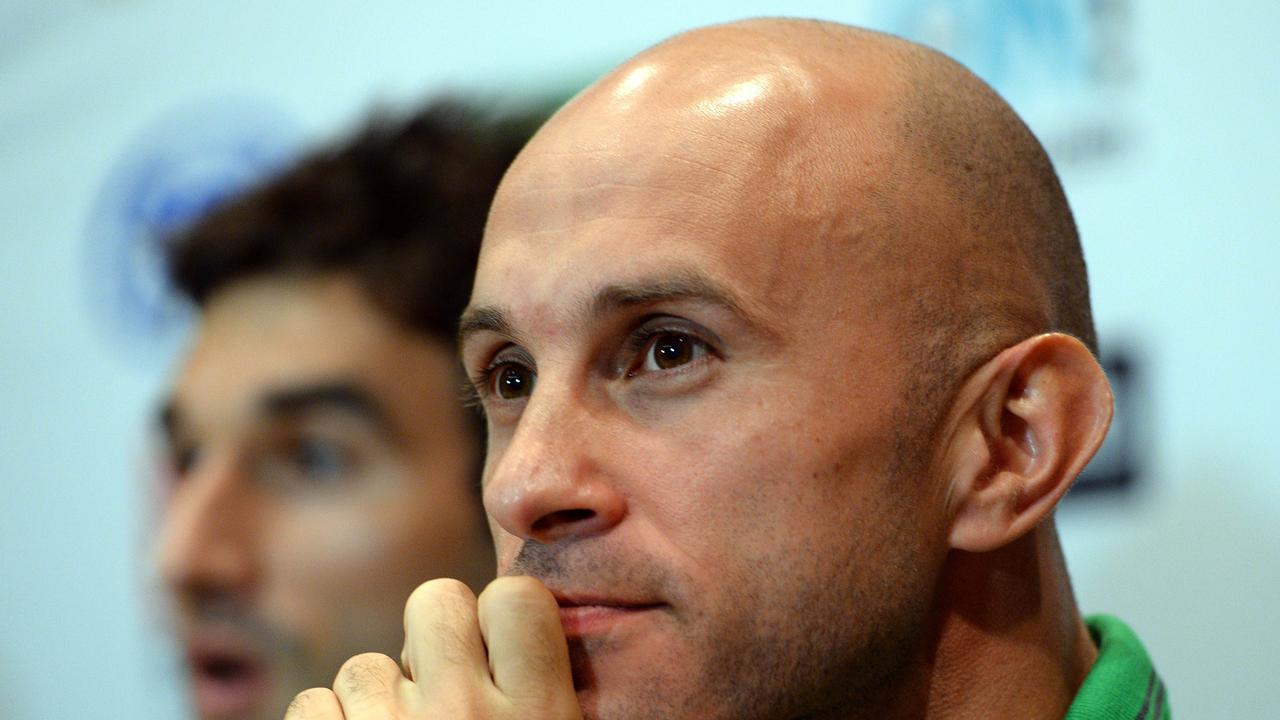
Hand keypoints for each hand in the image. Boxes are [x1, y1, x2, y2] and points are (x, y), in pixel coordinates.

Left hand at [285, 576, 580, 718]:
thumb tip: (523, 623)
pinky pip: (312, 704)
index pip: (516, 595)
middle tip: (443, 697)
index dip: (502, 622)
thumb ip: (545, 686)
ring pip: (366, 664)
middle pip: (435, 599)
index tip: (499, 662)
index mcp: (540, 715)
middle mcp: (467, 717)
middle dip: (432, 640)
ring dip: (377, 704)